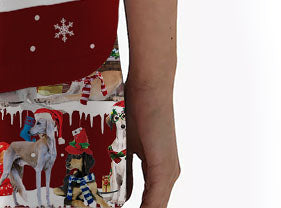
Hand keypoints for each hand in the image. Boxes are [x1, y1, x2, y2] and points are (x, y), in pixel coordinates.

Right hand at [124, 76, 179, 207]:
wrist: (150, 85)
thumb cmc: (136, 105)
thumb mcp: (126, 141)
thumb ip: (123, 165)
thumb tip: (113, 185)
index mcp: (158, 171)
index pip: (146, 202)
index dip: (130, 207)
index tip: (112, 207)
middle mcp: (167, 175)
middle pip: (151, 207)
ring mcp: (167, 173)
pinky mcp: (164, 169)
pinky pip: (154, 203)